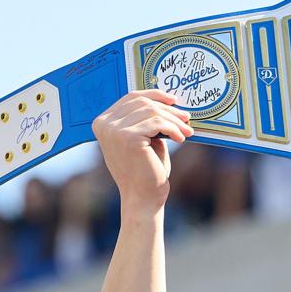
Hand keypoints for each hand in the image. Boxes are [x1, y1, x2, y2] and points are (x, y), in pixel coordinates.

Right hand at [91, 90, 193, 211]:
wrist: (143, 196)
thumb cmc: (146, 169)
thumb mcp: (144, 138)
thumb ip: (145, 119)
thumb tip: (167, 99)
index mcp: (103, 122)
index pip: (131, 97)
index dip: (154, 95)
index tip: (174, 100)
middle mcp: (104, 124)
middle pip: (142, 102)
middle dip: (168, 109)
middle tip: (187, 118)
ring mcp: (114, 130)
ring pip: (152, 111)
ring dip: (174, 120)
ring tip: (186, 131)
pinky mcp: (128, 137)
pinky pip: (157, 123)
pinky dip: (173, 128)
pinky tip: (181, 138)